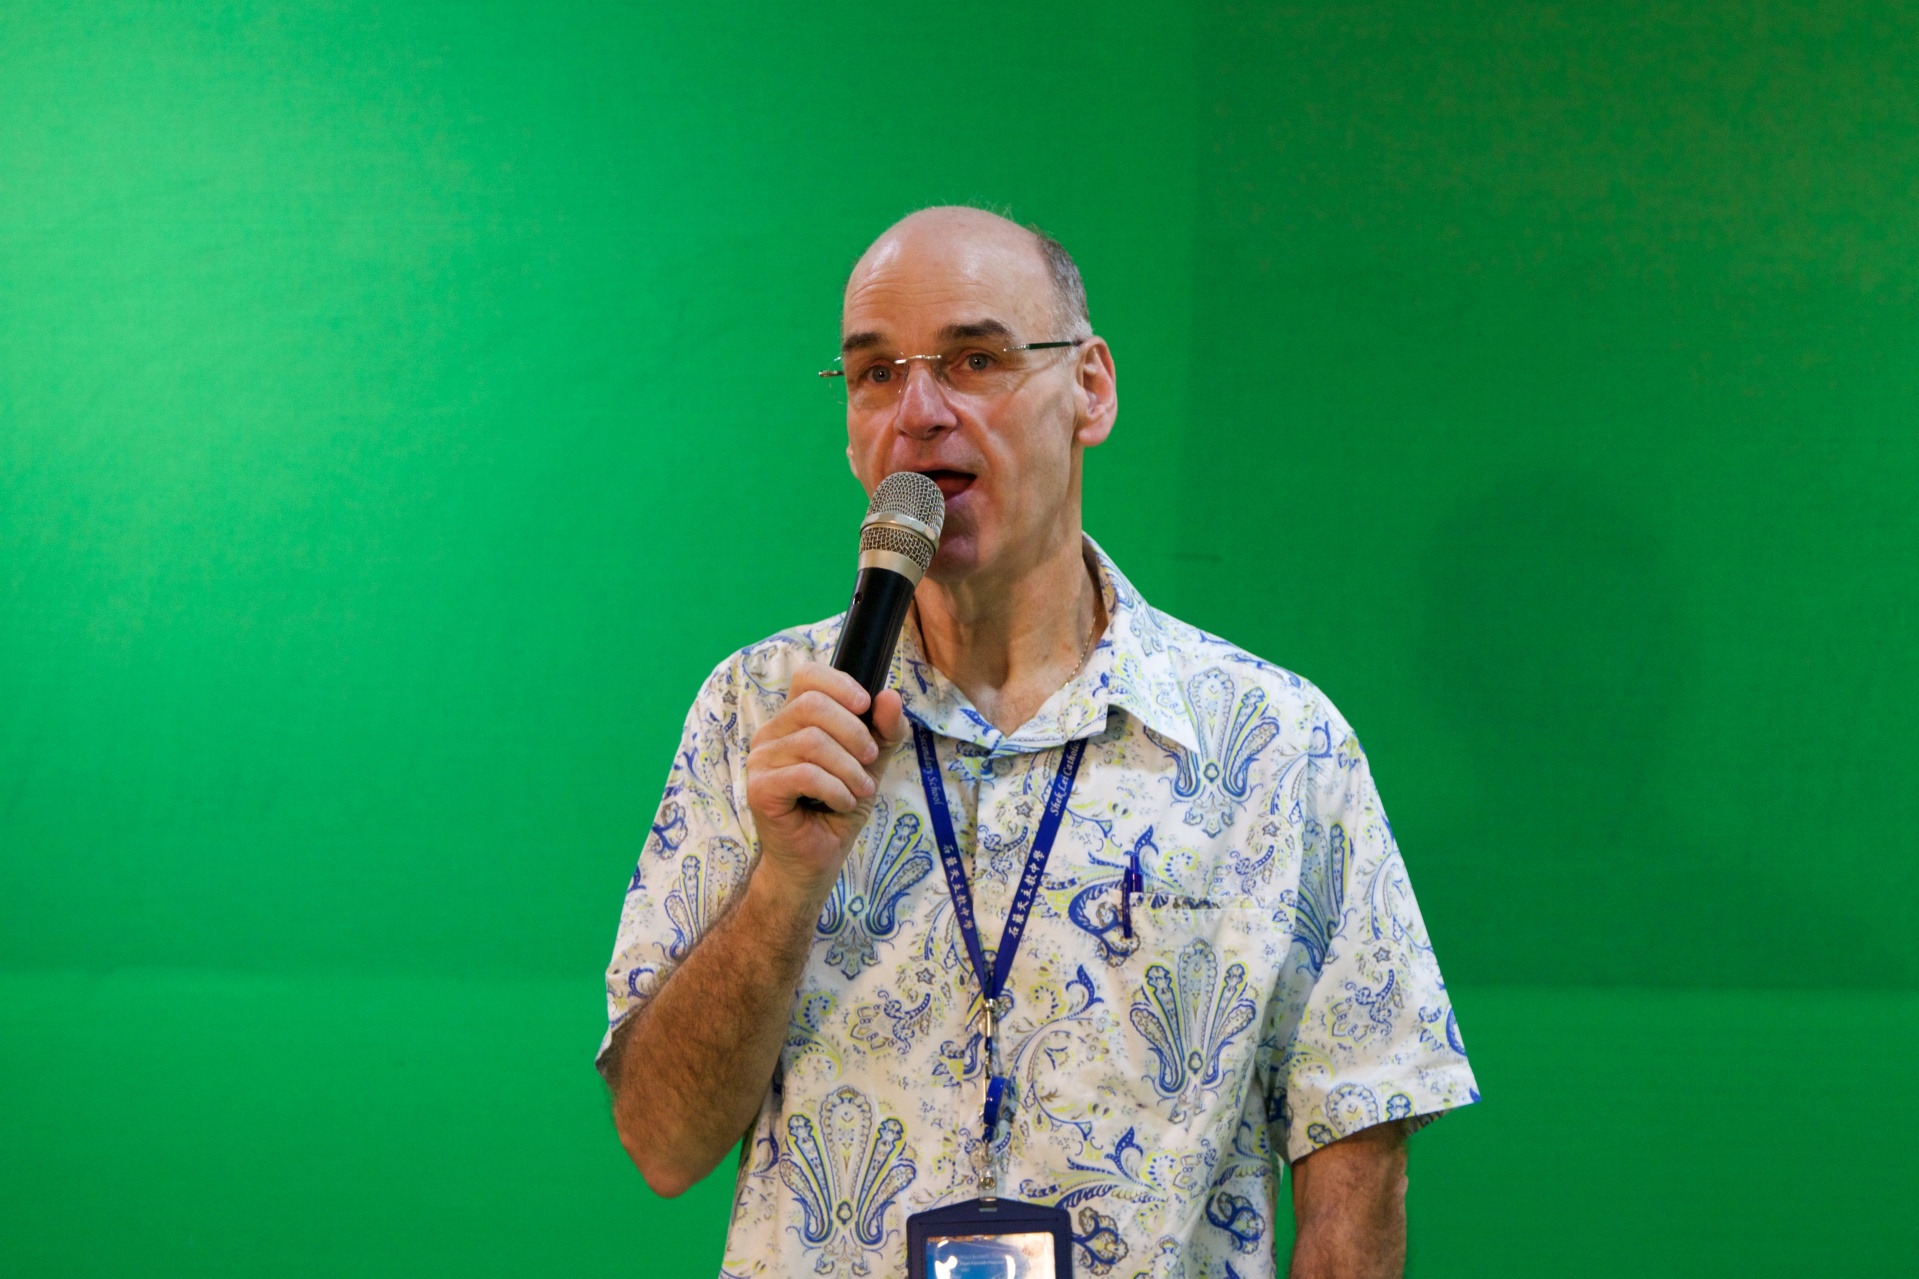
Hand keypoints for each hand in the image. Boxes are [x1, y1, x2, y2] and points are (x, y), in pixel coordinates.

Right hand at [744, 664, 907, 903]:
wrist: (817, 859)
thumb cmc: (839, 807)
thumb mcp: (872, 764)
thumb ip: (884, 731)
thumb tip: (890, 696)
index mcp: (794, 719)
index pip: (808, 676)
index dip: (840, 684)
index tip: (866, 707)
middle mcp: (771, 733)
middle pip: (813, 705)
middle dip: (854, 733)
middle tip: (870, 762)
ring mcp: (761, 760)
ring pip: (812, 741)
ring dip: (849, 768)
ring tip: (860, 790)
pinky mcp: (760, 788)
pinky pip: (805, 774)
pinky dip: (835, 789)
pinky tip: (843, 803)